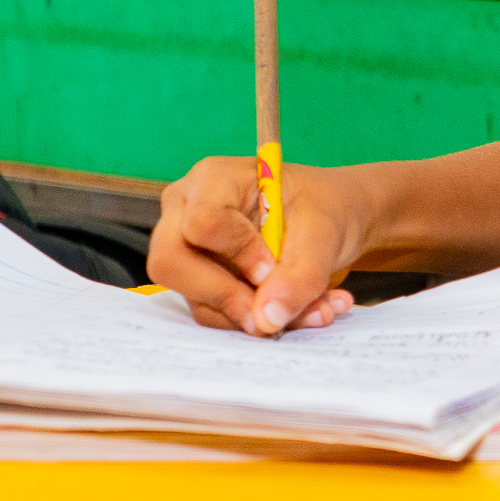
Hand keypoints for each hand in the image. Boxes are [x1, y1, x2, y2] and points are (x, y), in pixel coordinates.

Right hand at [145, 154, 361, 333]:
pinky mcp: (198, 281)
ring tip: (316, 309)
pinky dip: (259, 321)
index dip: (236, 252)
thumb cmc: (320, 207)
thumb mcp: (323, 232)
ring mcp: (186, 249)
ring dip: (257, 316)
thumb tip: (268, 319)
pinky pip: (214, 313)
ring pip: (197, 298)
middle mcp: (185, 211)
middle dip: (227, 296)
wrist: (327, 219)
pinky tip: (301, 310)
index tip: (272, 267)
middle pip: (172, 263)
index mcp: (214, 179)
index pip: (202, 221)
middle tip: (275, 313)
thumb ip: (301, 273)